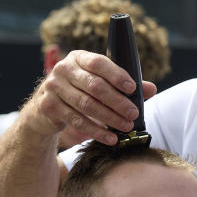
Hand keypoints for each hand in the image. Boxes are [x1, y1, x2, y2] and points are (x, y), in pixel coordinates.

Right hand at [24, 50, 157, 145]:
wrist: (45, 108)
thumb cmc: (79, 91)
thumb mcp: (99, 83)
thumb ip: (123, 85)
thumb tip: (151, 89)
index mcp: (78, 58)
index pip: (99, 63)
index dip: (116, 75)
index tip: (133, 88)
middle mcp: (63, 69)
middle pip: (94, 86)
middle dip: (117, 102)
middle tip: (134, 114)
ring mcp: (53, 87)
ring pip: (86, 105)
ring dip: (109, 118)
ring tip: (126, 127)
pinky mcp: (49, 106)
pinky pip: (76, 120)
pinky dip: (96, 131)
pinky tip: (110, 138)